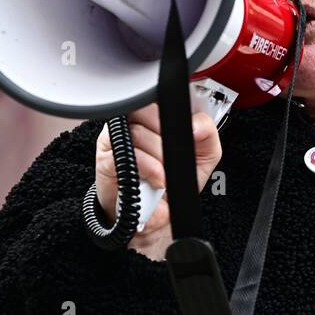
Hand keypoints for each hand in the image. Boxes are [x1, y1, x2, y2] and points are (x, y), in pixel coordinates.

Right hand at [94, 103, 221, 257]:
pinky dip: (148, 168)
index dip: (178, 113)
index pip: (164, 97)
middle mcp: (135, 121)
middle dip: (170, 138)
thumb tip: (198, 125)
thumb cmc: (172, 183)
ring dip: (160, 158)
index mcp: (156, 115)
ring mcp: (118, 136)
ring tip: (166, 175)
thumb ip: (208, 137)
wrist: (153, 217)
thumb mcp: (201, 159)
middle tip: (175, 159)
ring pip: (140, 132)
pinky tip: (157, 179)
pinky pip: (128, 153)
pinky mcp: (107, 156)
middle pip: (150, 110)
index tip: (189, 132)